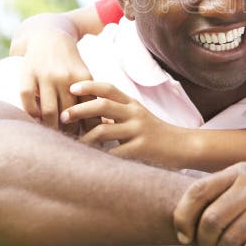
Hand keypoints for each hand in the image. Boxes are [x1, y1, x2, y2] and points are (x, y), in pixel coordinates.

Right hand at [17, 28, 94, 131]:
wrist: (49, 37)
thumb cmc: (70, 63)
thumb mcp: (84, 75)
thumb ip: (90, 97)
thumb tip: (102, 125)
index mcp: (83, 78)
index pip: (88, 109)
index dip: (87, 127)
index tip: (88, 141)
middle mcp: (64, 77)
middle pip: (68, 114)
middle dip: (69, 131)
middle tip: (69, 143)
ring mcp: (45, 76)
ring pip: (49, 111)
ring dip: (50, 127)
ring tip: (53, 136)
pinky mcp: (27, 75)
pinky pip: (28, 101)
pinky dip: (31, 114)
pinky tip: (35, 121)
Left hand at [60, 80, 186, 166]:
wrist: (182, 146)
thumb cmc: (153, 132)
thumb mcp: (136, 116)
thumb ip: (116, 112)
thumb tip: (86, 111)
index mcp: (132, 103)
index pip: (108, 88)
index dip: (89, 85)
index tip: (71, 88)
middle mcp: (135, 113)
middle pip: (103, 105)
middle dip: (79, 109)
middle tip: (63, 116)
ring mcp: (138, 130)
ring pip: (104, 130)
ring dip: (84, 137)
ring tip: (73, 143)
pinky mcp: (140, 149)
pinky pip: (114, 153)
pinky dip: (100, 156)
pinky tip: (90, 160)